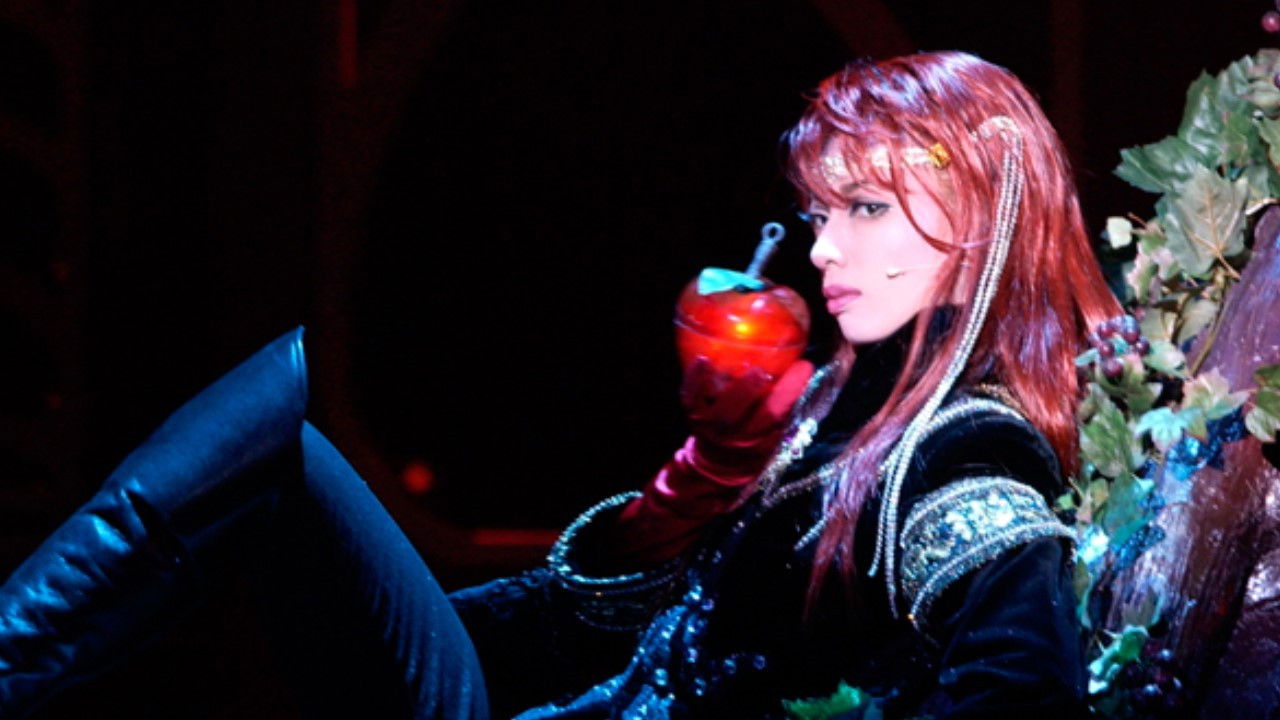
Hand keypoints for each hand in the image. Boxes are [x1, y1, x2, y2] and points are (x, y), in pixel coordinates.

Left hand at [680, 356, 813, 470]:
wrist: (719, 460)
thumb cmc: (755, 436)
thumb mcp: (774, 428)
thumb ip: (787, 404)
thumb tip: (805, 365)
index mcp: (762, 438)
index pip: (780, 415)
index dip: (792, 390)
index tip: (805, 365)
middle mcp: (738, 437)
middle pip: (752, 418)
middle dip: (759, 395)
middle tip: (762, 370)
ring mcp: (712, 427)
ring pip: (722, 412)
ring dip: (734, 389)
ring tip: (745, 366)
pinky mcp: (691, 414)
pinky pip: (690, 396)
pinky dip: (695, 378)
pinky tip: (702, 358)